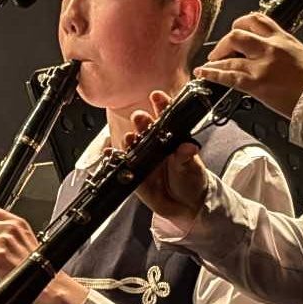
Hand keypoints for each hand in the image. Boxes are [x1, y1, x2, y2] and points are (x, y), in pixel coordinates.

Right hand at [126, 91, 211, 230]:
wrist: (186, 207)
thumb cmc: (192, 182)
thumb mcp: (192, 168)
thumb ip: (186, 158)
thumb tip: (188, 147)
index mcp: (172, 138)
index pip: (166, 117)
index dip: (161, 105)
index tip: (157, 96)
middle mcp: (156, 145)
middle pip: (146, 128)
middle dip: (142, 120)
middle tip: (141, 117)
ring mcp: (143, 158)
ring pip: (133, 144)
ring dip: (130, 138)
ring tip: (130, 137)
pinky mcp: (134, 173)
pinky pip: (122, 163)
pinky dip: (114, 157)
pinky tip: (110, 152)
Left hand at [195, 12, 302, 118]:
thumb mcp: (299, 52)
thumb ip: (280, 46)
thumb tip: (265, 47)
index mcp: (282, 38)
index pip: (256, 19)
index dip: (240, 23)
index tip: (235, 30)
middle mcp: (270, 48)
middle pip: (237, 34)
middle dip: (224, 43)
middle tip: (220, 51)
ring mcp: (261, 65)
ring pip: (229, 57)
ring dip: (215, 60)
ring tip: (209, 64)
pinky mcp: (256, 83)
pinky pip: (229, 76)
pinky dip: (213, 74)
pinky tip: (205, 74)